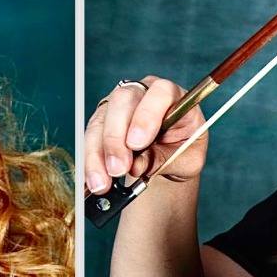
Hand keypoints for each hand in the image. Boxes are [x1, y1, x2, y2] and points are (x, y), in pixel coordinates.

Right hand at [83, 75, 207, 197]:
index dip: (146, 116)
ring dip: (98, 154)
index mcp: (171, 94)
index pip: (159, 93)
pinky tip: (93, 180)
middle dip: (116, 138)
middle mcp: (142, 92)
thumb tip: (137, 165)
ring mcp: (118, 105)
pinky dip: (90, 161)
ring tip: (102, 183)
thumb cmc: (182, 151)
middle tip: (118, 169)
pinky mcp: (101, 121)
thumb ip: (166, 160)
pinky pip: (89, 137)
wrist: (170, 157)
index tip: (137, 144)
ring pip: (101, 120)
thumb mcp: (187, 160)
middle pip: (122, 101)